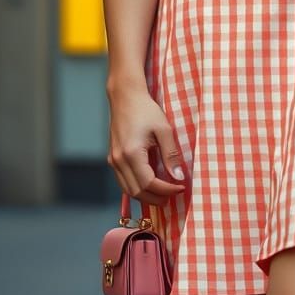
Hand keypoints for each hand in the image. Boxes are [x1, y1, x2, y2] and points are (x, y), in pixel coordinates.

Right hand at [107, 88, 186, 205]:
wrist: (125, 96)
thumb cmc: (145, 109)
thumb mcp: (163, 129)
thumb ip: (171, 154)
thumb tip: (178, 176)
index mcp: (131, 153)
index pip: (149, 183)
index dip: (166, 190)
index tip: (181, 187)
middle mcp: (118, 160)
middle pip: (137, 192)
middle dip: (156, 198)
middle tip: (174, 196)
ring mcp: (113, 160)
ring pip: (128, 190)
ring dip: (146, 196)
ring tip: (164, 194)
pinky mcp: (112, 158)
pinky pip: (123, 181)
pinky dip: (137, 187)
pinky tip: (150, 185)